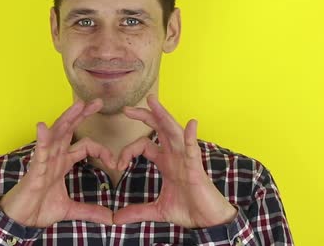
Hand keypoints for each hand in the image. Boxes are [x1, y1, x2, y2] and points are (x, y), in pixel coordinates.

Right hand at [0, 99, 115, 226]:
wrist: (21, 220)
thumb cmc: (39, 208)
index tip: (115, 162)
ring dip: (67, 118)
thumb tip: (110, 219)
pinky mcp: (34, 170)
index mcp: (62, 162)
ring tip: (78, 105)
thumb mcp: (70, 209)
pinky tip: (42, 127)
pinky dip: (42, 140)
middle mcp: (54, 157)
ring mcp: (44, 161)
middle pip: (70, 130)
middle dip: (83, 115)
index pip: (85, 147)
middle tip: (98, 102)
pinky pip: (39, 152)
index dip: (101, 151)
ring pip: (56, 134)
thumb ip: (90, 211)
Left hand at [113, 95, 237, 227]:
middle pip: (159, 128)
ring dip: (163, 116)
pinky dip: (191, 137)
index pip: (144, 144)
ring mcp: (186, 159)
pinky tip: (191, 124)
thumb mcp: (157, 210)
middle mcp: (176, 156)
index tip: (117, 164)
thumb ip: (137, 211)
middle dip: (145, 116)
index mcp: (166, 161)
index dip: (128, 150)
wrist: (207, 222)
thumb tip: (116, 219)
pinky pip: (194, 149)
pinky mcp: (196, 168)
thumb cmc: (189, 209)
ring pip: (173, 132)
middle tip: (127, 108)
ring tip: (153, 101)